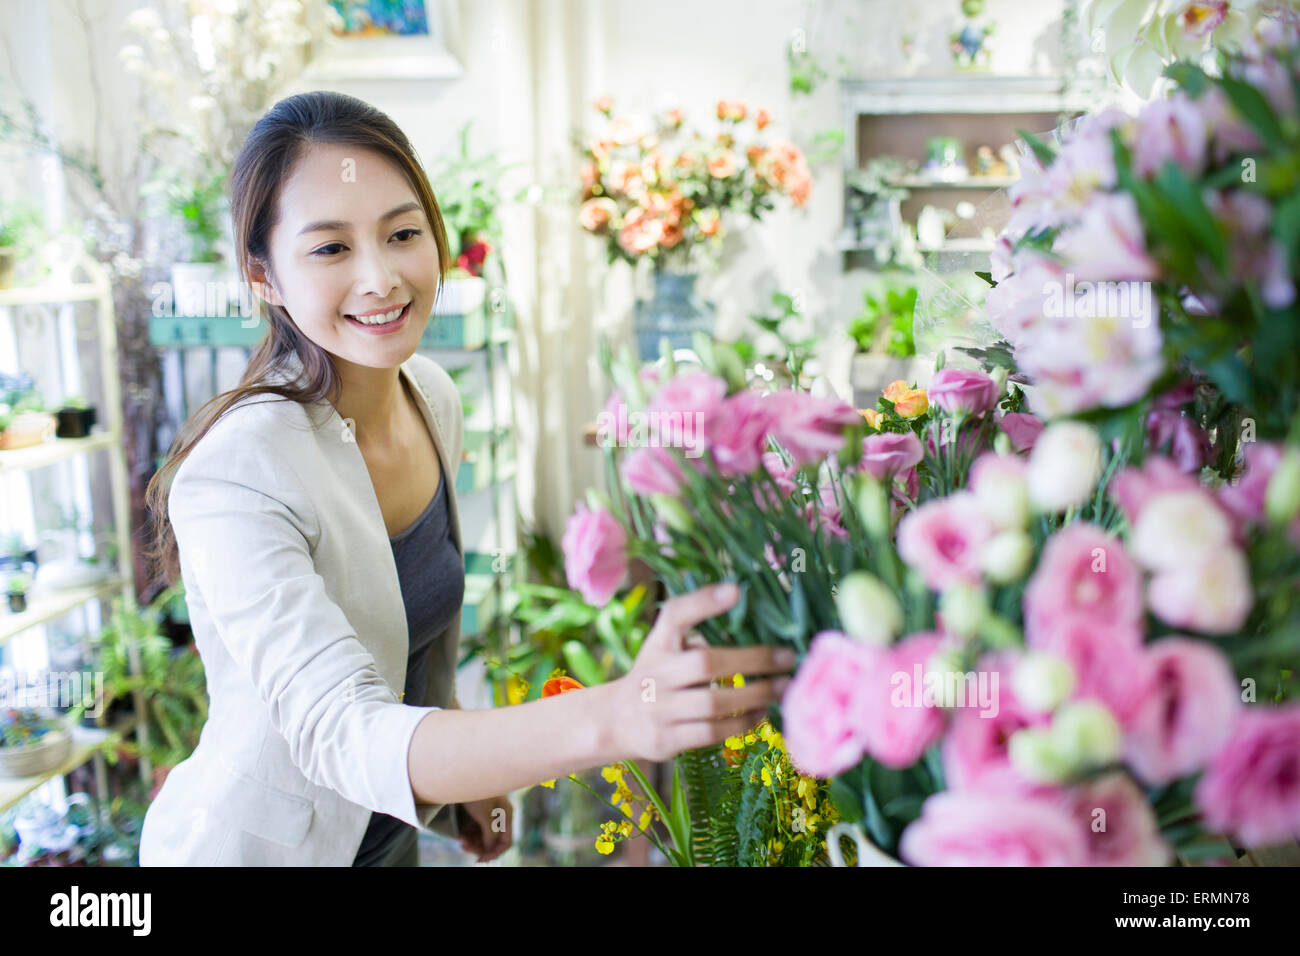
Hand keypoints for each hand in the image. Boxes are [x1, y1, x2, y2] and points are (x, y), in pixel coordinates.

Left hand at [455, 795, 512, 862]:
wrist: (461, 773)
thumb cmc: (476, 792)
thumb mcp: (484, 816)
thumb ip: (490, 834)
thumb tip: (490, 849)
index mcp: (506, 816)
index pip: (506, 842)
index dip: (494, 852)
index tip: (480, 859)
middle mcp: (499, 817)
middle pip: (493, 841)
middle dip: (480, 847)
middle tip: (464, 847)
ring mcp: (488, 815)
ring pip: (483, 837)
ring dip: (472, 843)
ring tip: (461, 841)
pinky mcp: (478, 813)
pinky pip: (476, 831)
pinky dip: (469, 836)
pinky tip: (460, 836)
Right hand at [610, 582, 795, 762]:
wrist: (617, 720)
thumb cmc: (656, 675)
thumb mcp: (665, 646)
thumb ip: (696, 632)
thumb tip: (752, 616)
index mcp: (657, 643)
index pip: (675, 615)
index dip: (704, 602)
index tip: (737, 591)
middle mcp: (655, 673)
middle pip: (706, 663)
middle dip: (753, 659)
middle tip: (788, 658)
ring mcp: (659, 709)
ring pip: (713, 702)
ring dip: (756, 695)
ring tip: (783, 688)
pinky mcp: (666, 740)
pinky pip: (711, 732)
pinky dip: (741, 723)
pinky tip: (761, 713)